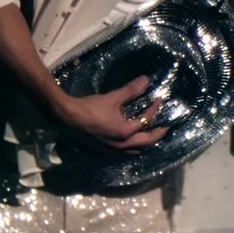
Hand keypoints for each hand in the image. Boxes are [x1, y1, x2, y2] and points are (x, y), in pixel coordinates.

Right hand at [51, 74, 169, 150]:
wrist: (68, 117)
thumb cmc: (90, 107)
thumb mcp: (112, 97)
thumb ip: (131, 90)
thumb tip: (146, 80)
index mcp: (126, 132)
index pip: (146, 121)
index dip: (154, 109)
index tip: (159, 100)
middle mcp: (122, 145)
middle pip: (146, 143)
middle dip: (157, 134)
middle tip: (165, 127)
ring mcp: (112, 150)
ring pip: (135, 151)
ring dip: (145, 143)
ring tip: (150, 134)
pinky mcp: (105, 149)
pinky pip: (124, 152)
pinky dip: (132, 146)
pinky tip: (131, 139)